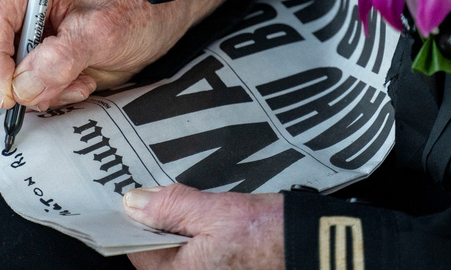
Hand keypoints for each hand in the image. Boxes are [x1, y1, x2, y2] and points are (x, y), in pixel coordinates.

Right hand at [0, 0, 237, 108]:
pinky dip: (39, 94)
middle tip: (58, 88)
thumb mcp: (104, 34)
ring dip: (31, 91)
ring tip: (76, 83)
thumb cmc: (134, 14)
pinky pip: (12, 83)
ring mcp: (18, 26)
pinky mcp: (24, 50)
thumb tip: (22, 85)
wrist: (152, 22)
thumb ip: (62, 58)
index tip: (13, 94)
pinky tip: (72, 84)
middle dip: (15, 81)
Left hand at [124, 184, 283, 269]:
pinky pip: (202, 255)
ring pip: (182, 253)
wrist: (316, 247)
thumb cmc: (270, 235)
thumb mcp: (216, 211)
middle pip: (161, 253)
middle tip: (174, 195)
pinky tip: (215, 218)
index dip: (138, 220)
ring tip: (198, 204)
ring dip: (184, 228)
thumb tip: (134, 203)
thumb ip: (171, 208)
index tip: (142, 196)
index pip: (139, 251)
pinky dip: (202, 237)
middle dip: (164, 223)